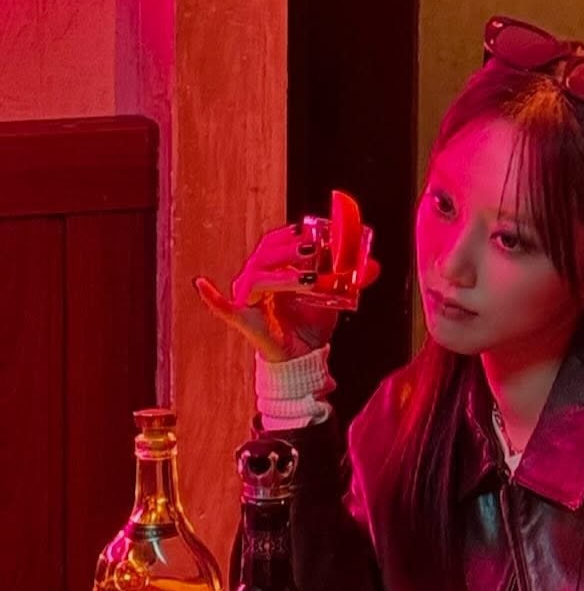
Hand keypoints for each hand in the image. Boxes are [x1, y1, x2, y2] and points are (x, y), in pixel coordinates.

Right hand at [193, 223, 379, 362]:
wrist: (303, 357)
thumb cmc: (313, 324)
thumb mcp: (336, 298)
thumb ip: (351, 280)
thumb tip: (375, 266)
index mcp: (275, 267)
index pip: (278, 242)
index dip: (295, 235)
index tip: (317, 233)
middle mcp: (256, 277)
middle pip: (267, 254)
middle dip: (291, 250)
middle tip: (314, 250)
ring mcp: (247, 297)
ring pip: (258, 276)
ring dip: (283, 275)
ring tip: (309, 278)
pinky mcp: (242, 318)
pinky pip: (223, 307)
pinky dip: (212, 297)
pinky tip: (202, 285)